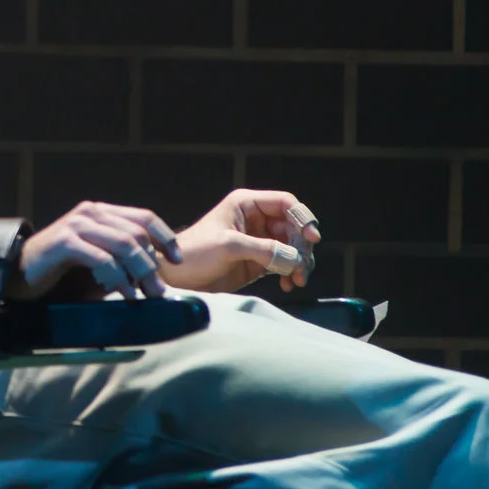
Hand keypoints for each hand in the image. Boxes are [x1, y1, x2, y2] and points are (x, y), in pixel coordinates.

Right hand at [10, 201, 185, 301]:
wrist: (16, 277)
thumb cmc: (58, 274)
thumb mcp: (96, 263)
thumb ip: (121, 261)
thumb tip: (154, 276)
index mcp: (99, 212)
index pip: (143, 217)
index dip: (165, 237)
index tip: (177, 261)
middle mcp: (89, 212)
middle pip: (137, 233)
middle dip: (153, 264)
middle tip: (159, 291)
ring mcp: (76, 224)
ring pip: (124, 244)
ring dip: (141, 272)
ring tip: (148, 295)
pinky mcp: (64, 242)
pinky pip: (102, 259)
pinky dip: (119, 279)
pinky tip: (126, 296)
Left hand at [159, 190, 320, 293]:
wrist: (176, 278)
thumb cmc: (194, 253)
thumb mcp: (228, 246)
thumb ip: (263, 249)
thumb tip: (294, 258)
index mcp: (246, 205)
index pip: (285, 203)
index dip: (302, 218)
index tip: (312, 238)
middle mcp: (255, 220)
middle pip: (294, 227)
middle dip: (302, 247)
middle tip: (301, 268)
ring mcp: (258, 241)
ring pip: (292, 247)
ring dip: (299, 263)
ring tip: (296, 280)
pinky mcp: (258, 262)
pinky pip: (284, 264)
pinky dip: (290, 273)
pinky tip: (287, 284)